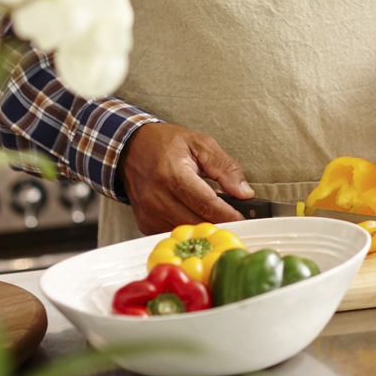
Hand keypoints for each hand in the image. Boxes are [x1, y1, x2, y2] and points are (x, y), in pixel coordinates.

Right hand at [120, 122, 249, 232]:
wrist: (131, 148)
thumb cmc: (165, 144)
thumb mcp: (200, 144)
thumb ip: (225, 167)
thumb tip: (244, 192)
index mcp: (173, 174)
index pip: (207, 204)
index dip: (230, 214)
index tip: (245, 218)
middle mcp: (158, 197)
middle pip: (198, 221)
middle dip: (220, 221)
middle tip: (235, 216)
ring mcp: (149, 213)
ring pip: (187, 230)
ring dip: (204, 224)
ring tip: (212, 209)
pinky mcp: (145, 223)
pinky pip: (173, 232)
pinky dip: (187, 225)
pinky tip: (193, 212)